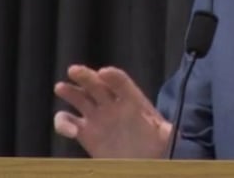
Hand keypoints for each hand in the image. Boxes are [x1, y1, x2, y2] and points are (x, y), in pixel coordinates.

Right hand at [54, 65, 171, 157]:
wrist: (142, 163)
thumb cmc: (157, 148)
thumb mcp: (165, 138)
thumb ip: (167, 132)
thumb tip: (173, 130)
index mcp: (133, 102)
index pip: (122, 83)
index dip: (113, 77)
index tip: (104, 73)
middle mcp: (113, 105)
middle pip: (97, 85)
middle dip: (86, 76)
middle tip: (74, 70)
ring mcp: (97, 117)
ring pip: (80, 98)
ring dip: (70, 92)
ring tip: (61, 88)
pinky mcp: (84, 132)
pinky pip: (69, 121)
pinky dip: (63, 123)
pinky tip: (68, 129)